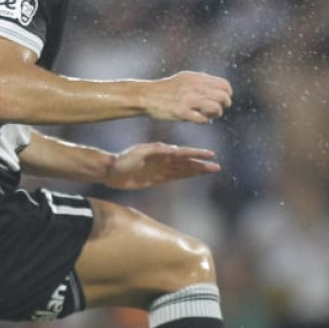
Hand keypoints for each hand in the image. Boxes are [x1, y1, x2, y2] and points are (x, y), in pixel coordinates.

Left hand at [105, 142, 221, 189]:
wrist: (111, 171)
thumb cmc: (123, 160)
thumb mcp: (138, 153)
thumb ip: (155, 151)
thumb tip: (172, 149)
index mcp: (161, 151)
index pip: (183, 153)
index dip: (197, 154)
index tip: (210, 155)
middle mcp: (164, 159)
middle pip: (187, 162)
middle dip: (201, 164)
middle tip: (217, 166)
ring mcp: (162, 169)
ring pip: (183, 170)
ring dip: (197, 170)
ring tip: (211, 170)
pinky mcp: (157, 178)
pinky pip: (175, 177)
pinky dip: (186, 175)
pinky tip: (195, 175)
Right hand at [143, 71, 232, 123]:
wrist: (147, 96)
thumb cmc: (167, 89)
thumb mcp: (185, 78)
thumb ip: (201, 81)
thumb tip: (219, 88)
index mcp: (197, 78)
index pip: (224, 85)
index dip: (227, 94)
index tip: (222, 100)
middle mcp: (194, 87)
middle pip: (223, 97)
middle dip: (224, 105)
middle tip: (217, 109)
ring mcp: (188, 100)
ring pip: (216, 108)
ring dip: (216, 114)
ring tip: (209, 115)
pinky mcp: (181, 112)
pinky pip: (203, 119)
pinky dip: (205, 120)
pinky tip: (199, 119)